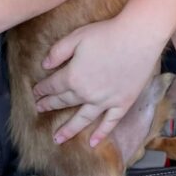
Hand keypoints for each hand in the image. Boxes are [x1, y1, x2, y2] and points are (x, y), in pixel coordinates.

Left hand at [32, 15, 163, 145]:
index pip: (52, 86)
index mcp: (73, 77)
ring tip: (57, 139)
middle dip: (50, 105)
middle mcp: (86, 93)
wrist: (139, 37)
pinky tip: (92, 142)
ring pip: (83, 119)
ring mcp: (105, 101)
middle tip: (40, 110)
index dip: (42, 89)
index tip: (36, 93)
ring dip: (69, 129)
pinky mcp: (122, 103)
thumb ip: (58, 52)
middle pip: (64, 101)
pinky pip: (109, 123)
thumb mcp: (76, 37)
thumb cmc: (107, 33)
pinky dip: (101, 134)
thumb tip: (44, 65)